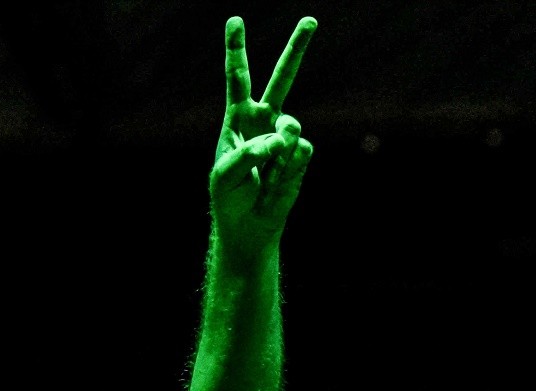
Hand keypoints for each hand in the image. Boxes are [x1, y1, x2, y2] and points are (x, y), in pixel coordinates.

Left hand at [210, 16, 315, 261]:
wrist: (248, 224)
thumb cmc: (229, 197)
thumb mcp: (224, 175)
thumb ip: (248, 152)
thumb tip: (279, 138)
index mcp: (239, 118)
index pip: (238, 79)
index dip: (236, 50)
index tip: (235, 21)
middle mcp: (265, 120)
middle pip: (283, 78)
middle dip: (297, 49)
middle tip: (311, 20)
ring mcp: (285, 136)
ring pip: (291, 127)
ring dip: (277, 153)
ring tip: (266, 175)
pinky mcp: (301, 155)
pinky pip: (300, 152)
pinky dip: (287, 170)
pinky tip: (276, 183)